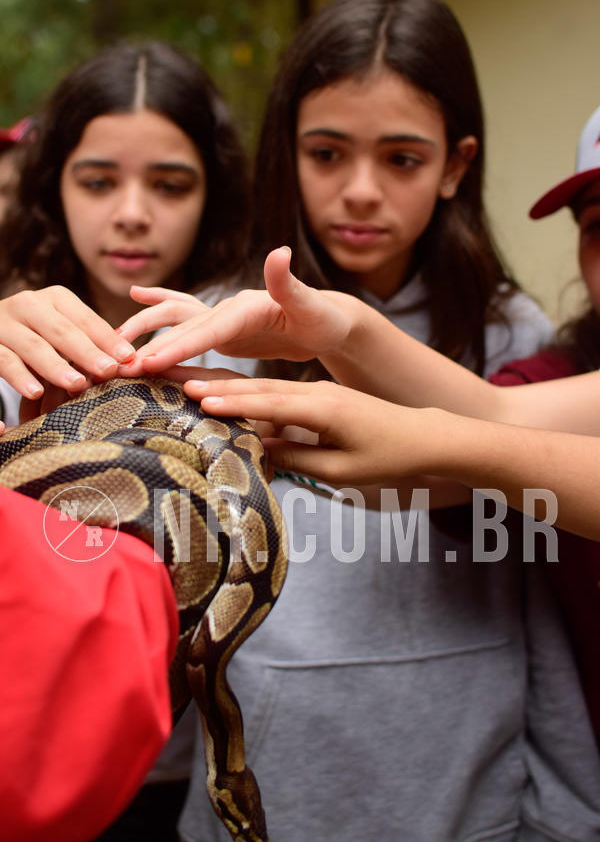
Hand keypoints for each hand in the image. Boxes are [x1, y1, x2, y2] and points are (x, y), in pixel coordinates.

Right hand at [0, 287, 135, 399]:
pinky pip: (3, 360)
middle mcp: (28, 305)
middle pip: (61, 331)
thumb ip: (90, 341)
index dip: (107, 338)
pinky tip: (35, 391)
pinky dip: (19, 377)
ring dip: (56, 367)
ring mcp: (4, 323)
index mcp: (55, 298)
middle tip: (108, 371)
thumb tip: (128, 358)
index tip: (128, 357)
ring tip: (77, 385)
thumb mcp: (63, 332)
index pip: (85, 319)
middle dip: (86, 352)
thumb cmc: (39, 336)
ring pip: (33, 346)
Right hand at [117, 247, 354, 374]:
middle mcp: (227, 308)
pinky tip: (135, 307)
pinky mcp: (221, 329)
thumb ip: (288, 282)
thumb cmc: (321, 318)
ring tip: (116, 347)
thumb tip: (279, 251)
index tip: (151, 360)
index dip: (179, 345)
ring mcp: (221, 317)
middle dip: (151, 347)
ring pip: (175, 322)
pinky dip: (159, 318)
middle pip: (183, 328)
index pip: (208, 328)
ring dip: (146, 332)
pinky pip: (184, 326)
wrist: (324, 321)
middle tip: (121, 367)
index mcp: (245, 306)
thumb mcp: (310, 305)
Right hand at [182, 376, 437, 486]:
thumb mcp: (343, 469)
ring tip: (194, 387)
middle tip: (180, 384)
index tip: (198, 400)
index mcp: (325, 409)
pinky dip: (252, 397)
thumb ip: (298, 458)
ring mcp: (318, 392)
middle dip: (219, 387)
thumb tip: (257, 451)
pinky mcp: (321, 397)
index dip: (233, 402)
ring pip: (268, 389)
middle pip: (261, 389)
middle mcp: (318, 393)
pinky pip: (281, 395)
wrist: (425, 436)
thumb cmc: (389, 458)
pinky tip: (231, 400)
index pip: (270, 403)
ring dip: (231, 388)